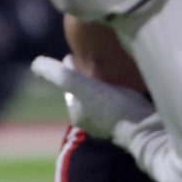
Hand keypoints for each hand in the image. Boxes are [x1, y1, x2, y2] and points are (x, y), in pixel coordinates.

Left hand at [31, 55, 153, 141]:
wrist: (146, 127)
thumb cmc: (110, 106)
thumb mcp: (77, 84)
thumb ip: (57, 74)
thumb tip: (35, 64)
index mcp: (77, 114)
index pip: (70, 85)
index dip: (70, 69)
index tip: (71, 54)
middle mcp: (93, 122)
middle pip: (86, 92)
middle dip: (85, 77)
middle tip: (90, 59)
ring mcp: (113, 123)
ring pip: (103, 97)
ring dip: (103, 84)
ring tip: (109, 68)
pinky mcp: (132, 121)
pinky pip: (120, 101)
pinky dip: (119, 91)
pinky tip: (129, 82)